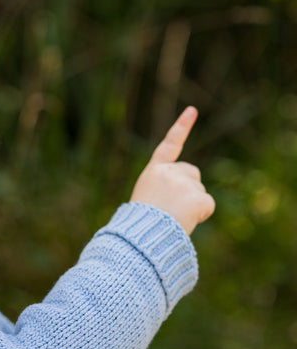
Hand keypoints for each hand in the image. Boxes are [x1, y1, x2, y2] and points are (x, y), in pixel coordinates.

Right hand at [130, 107, 214, 234]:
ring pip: (199, 191)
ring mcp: (184, 183)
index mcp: (153, 171)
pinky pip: (208, 205)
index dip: (181, 127)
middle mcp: (169, 172)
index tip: (192, 110)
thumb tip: (189, 200)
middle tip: (171, 208)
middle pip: (192, 174)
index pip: (169, 145)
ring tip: (173, 216)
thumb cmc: (140, 224)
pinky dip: (202, 215)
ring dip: (192, 204)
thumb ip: (164, 189)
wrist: (142, 238)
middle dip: (189, 187)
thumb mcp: (146, 199)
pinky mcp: (198, 197)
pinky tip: (186, 221)